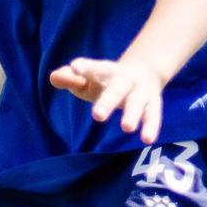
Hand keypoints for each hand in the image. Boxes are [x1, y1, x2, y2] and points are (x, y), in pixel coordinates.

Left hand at [49, 57, 167, 142]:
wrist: (145, 72)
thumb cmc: (106, 81)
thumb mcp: (89, 80)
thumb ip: (70, 79)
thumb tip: (54, 77)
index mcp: (107, 71)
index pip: (95, 69)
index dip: (86, 68)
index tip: (75, 67)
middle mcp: (125, 79)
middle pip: (116, 89)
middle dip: (108, 102)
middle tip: (97, 116)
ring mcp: (141, 92)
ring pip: (136, 103)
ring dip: (132, 115)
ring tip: (126, 128)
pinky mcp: (153, 104)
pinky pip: (153, 116)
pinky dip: (151, 127)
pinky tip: (147, 139)